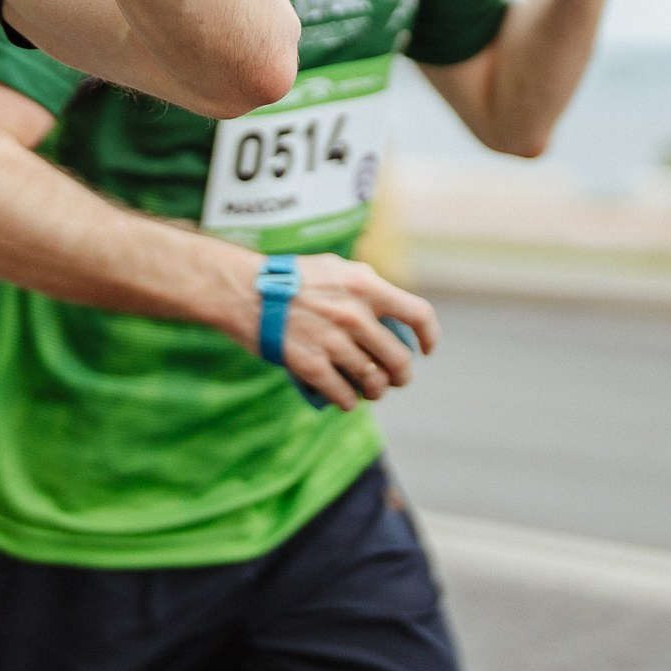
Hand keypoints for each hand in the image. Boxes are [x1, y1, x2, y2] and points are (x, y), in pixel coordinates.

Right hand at [223, 250, 438, 411]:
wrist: (241, 289)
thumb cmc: (288, 277)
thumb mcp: (335, 268)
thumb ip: (366, 285)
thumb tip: (392, 307)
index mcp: (365, 285)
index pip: (419, 314)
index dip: (429, 337)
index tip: (426, 350)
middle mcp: (354, 315)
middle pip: (399, 360)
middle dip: (401, 376)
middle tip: (394, 379)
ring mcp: (332, 342)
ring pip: (374, 382)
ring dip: (375, 392)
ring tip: (369, 390)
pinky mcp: (309, 365)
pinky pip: (343, 395)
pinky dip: (348, 402)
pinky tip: (344, 399)